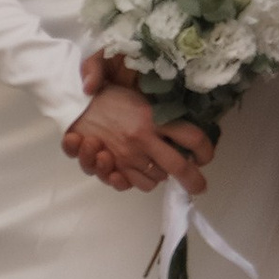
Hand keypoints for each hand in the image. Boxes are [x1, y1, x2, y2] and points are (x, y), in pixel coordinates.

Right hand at [64, 53, 211, 194]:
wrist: (72, 101)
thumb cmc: (107, 93)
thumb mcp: (138, 93)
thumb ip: (158, 109)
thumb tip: (180, 130)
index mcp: (153, 117)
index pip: (192, 137)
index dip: (205, 149)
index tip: (207, 156)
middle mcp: (144, 139)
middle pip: (179, 166)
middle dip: (193, 180)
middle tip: (199, 186)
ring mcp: (127, 155)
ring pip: (155, 179)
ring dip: (159, 177)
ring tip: (156, 167)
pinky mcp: (111, 165)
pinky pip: (130, 184)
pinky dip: (134, 182)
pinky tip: (130, 173)